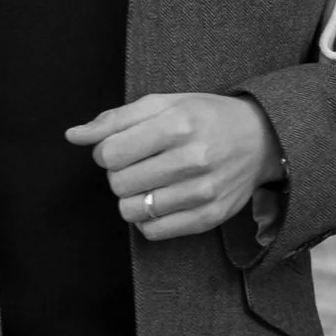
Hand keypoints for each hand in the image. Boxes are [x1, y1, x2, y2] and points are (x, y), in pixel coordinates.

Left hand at [68, 91, 279, 239]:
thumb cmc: (205, 117)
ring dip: (133, 198)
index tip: (120, 148)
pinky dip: (148, 219)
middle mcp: (192, 158)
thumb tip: (73, 136)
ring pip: (132, 211)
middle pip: (117, 184)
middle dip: (119, 175)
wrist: (262, 138)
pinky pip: (154, 232)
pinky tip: (161, 201)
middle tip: (138, 165)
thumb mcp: (163, 104)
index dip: (105, 152)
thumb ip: (115, 119)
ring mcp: (203, 191)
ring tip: (151, 183)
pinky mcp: (210, 216)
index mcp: (177, 124)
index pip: (109, 153)